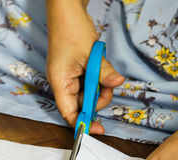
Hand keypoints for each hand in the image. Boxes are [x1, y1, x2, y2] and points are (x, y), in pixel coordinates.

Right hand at [45, 0, 123, 133]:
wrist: (67, 12)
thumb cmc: (71, 31)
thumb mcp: (90, 55)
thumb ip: (103, 73)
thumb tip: (117, 83)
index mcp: (60, 82)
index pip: (69, 111)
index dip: (81, 123)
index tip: (97, 130)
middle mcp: (63, 83)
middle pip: (80, 104)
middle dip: (97, 100)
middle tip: (109, 87)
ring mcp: (69, 77)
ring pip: (87, 93)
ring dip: (100, 88)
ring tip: (107, 74)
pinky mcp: (76, 71)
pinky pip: (89, 83)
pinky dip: (99, 80)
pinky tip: (102, 70)